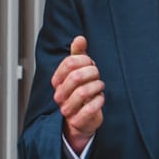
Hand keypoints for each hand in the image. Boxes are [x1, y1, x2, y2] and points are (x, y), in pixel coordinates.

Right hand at [53, 35, 103, 151]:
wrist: (81, 120)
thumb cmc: (81, 93)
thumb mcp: (79, 71)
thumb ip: (78, 54)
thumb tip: (79, 38)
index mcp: (57, 81)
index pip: (68, 63)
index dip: (84, 60)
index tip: (90, 63)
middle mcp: (60, 95)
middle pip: (76, 77)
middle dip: (92, 72)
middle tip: (97, 75)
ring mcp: (68, 109)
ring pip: (83, 92)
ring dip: (97, 86)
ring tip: (99, 86)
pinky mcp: (78, 121)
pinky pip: (90, 108)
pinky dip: (100, 100)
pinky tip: (100, 98)